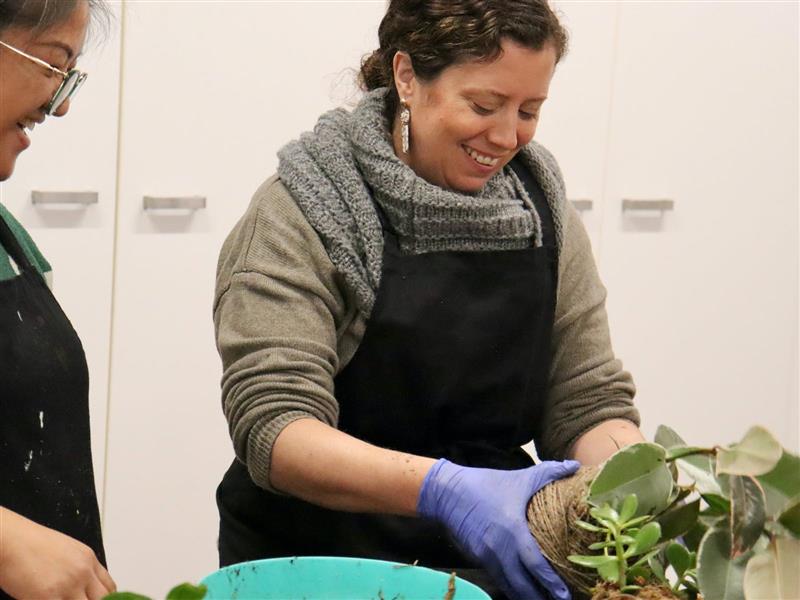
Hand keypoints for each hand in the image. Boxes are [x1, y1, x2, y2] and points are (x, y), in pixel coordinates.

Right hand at [0, 508, 115, 599]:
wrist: (10, 540)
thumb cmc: (30, 543)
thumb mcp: (65, 550)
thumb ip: (78, 568)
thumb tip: (82, 586)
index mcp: (88, 559)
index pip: (110, 587)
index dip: (104, 599)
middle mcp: (82, 572)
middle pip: (102, 599)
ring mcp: (68, 586)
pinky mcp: (48, 597)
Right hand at [417, 459, 579, 599]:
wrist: (448, 491)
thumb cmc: (488, 484)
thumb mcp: (520, 477)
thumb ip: (549, 472)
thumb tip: (575, 465)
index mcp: (513, 531)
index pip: (535, 565)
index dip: (551, 582)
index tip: (565, 595)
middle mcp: (500, 549)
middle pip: (522, 584)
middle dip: (540, 597)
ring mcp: (486, 555)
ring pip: (509, 585)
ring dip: (525, 596)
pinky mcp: (477, 557)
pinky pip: (497, 578)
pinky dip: (510, 587)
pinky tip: (520, 592)